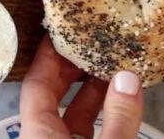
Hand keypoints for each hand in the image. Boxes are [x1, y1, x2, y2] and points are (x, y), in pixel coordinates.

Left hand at [20, 37, 142, 138]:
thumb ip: (118, 118)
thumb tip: (127, 81)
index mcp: (37, 135)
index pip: (35, 84)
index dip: (47, 56)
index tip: (59, 33)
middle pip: (51, 95)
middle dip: (72, 69)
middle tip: (90, 45)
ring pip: (71, 114)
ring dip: (91, 92)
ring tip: (112, 69)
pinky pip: (85, 132)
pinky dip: (101, 115)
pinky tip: (120, 103)